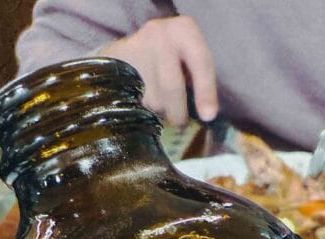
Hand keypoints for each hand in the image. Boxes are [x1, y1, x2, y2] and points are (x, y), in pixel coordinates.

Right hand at [100, 15, 217, 124]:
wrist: (138, 47)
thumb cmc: (176, 60)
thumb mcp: (193, 62)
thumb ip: (201, 82)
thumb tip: (207, 115)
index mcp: (185, 30)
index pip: (200, 63)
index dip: (205, 92)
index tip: (208, 116)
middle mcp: (160, 33)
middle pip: (171, 85)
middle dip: (177, 111)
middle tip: (179, 122)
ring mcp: (136, 45)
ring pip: (151, 95)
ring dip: (157, 108)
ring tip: (158, 100)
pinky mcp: (116, 60)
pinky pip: (131, 96)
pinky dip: (141, 105)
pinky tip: (143, 99)